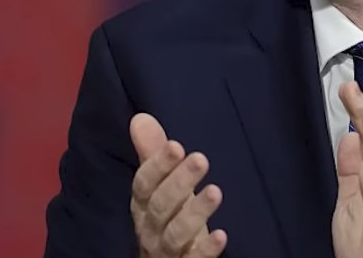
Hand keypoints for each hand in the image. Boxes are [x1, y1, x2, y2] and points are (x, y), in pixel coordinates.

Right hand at [129, 113, 227, 256]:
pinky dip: (206, 249)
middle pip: (160, 206)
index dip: (158, 165)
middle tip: (201, 159)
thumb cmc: (167, 217)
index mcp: (142, 204)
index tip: (176, 146)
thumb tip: (140, 118)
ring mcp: (165, 251)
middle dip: (179, 182)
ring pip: (175, 233)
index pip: (144, 183)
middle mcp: (149, 228)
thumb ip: (153, 154)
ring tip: (215, 191)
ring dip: (195, 212)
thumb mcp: (161, 186)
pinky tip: (222, 235)